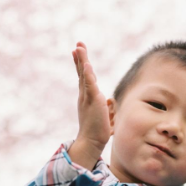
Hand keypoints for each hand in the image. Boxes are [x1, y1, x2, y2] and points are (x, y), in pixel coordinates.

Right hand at [69, 42, 110, 169]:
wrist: (91, 141)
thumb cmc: (97, 130)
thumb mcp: (101, 113)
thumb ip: (103, 105)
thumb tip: (108, 101)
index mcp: (86, 97)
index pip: (83, 77)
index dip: (81, 64)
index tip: (77, 51)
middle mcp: (85, 95)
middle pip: (82, 72)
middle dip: (80, 57)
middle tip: (78, 44)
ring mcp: (87, 97)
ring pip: (84, 75)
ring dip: (82, 60)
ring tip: (78, 48)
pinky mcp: (93, 101)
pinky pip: (89, 85)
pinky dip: (88, 74)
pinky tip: (87, 64)